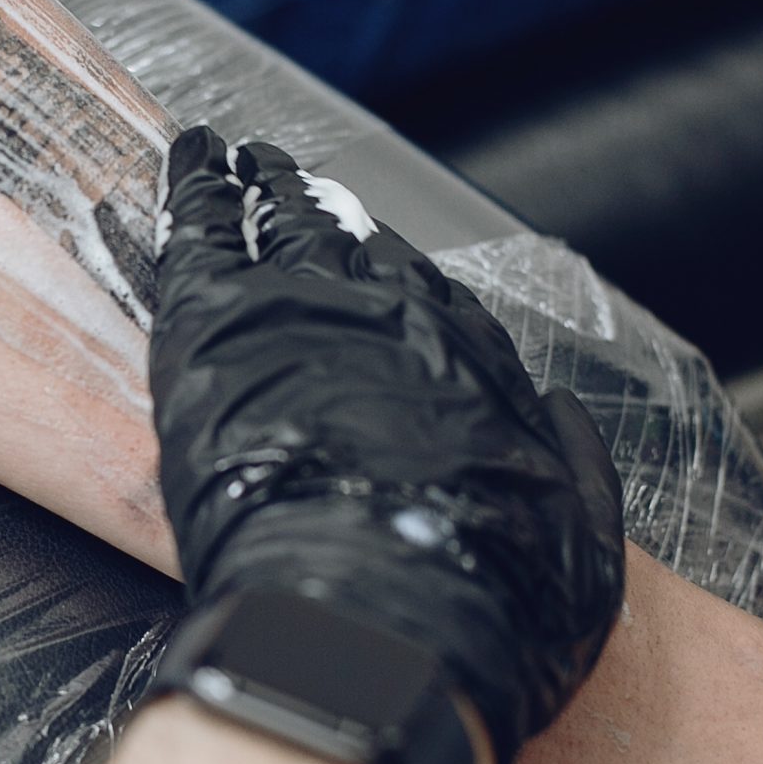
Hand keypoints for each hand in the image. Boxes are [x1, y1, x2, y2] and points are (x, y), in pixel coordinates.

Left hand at [148, 128, 625, 763]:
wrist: (380, 609)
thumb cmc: (480, 597)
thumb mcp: (574, 545)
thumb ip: (572, 470)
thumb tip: (558, 422)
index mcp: (463, 358)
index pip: (422, 293)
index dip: (391, 273)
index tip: (375, 258)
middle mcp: (388, 313)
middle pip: (346, 243)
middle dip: (316, 209)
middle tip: (289, 183)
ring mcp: (300, 305)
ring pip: (277, 223)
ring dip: (259, 187)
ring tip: (239, 159)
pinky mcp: (216, 321)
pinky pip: (198, 230)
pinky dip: (192, 185)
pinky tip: (187, 154)